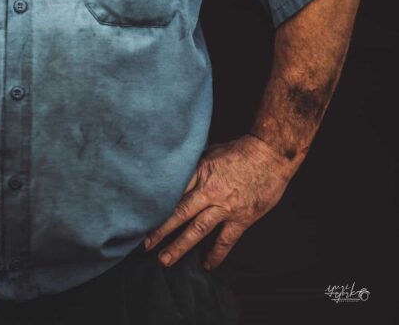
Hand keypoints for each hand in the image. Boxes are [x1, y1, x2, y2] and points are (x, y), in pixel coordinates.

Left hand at [144, 134, 296, 269]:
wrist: (271, 154)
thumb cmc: (241, 149)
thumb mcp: (212, 151)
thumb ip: (197, 165)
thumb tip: (180, 170)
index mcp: (199, 171)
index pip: (172, 191)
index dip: (156, 205)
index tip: (141, 216)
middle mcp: (209, 190)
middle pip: (179, 213)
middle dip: (160, 230)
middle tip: (145, 245)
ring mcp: (225, 206)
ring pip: (197, 230)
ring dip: (180, 246)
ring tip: (165, 260)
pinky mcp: (241, 218)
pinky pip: (225, 240)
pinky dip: (215, 253)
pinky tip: (206, 264)